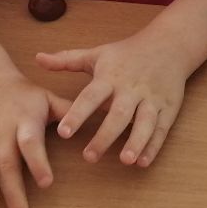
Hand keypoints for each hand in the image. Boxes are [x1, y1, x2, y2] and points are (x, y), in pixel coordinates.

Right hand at [0, 77, 72, 207]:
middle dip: (13, 190)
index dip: (38, 162)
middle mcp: (0, 130)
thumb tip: (104, 114)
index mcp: (24, 121)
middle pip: (7, 162)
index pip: (31, 143)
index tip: (46, 183)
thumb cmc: (21, 93)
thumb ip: (69, 112)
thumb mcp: (46, 98)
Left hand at [37, 37, 188, 166]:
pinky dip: (153, 146)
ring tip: (125, 161)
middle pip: (118, 114)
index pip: (91, 96)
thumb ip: (66, 60)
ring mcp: (152, 99)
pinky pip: (161, 129)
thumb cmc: (126, 53)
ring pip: (144, 122)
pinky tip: (143, 162)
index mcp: (110, 77)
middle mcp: (131, 89)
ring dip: (136, 141)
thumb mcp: (96, 54)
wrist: (169, 45)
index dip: (78, 114)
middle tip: (89, 157)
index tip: (64, 132)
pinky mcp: (168, 108)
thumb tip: (37, 58)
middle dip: (105, 136)